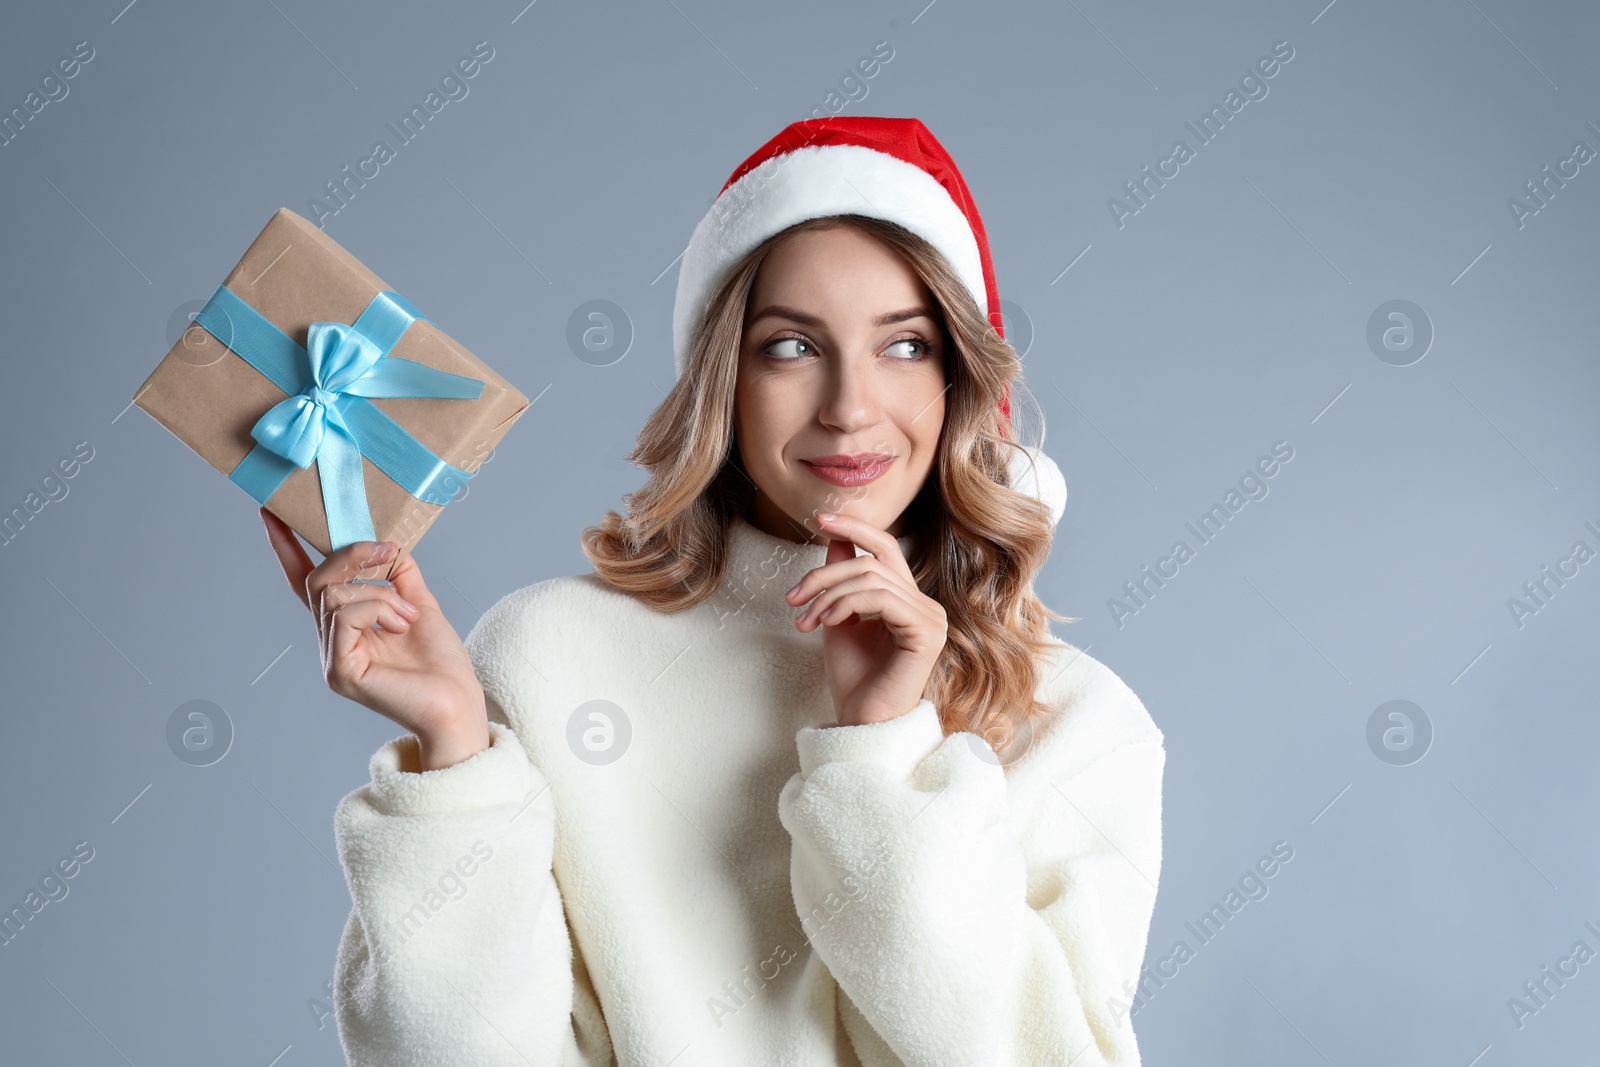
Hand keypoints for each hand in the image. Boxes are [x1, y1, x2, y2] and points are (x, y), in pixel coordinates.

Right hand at [260, 508, 488, 769]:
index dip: (288, 549)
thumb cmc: (442, 664)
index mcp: (346, 627)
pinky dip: (377, 608)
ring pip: (334, 595)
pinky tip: (400, 624)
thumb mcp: (420, 604)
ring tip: (409, 615)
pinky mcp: (340, 671)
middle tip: (390, 552)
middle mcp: (331, 642)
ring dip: (380, 593)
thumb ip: (400, 575)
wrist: (459, 703)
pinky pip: (344, 616)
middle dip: (353, 556)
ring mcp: (332, 659)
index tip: (272, 512)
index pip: (306, 582)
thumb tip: (388, 542)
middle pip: (318, 581)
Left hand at [784, 512, 947, 726]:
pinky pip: (881, 598)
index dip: (855, 528)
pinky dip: (847, 604)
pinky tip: (827, 622)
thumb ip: (840, 580)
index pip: (885, 548)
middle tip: (792, 597)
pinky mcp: (926, 633)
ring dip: (828, 595)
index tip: (819, 519)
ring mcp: (930, 618)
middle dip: (824, 574)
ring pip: (871, 578)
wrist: (861, 722)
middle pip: (871, 562)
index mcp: (906, 599)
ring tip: (806, 619)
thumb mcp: (838, 619)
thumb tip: (832, 538)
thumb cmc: (853, 679)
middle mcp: (924, 605)